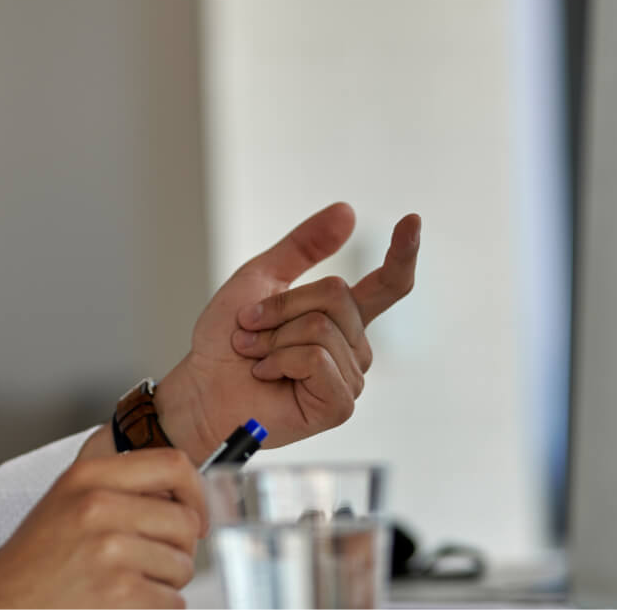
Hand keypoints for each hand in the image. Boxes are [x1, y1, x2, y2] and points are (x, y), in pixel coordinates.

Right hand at [0, 448, 206, 608]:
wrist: (2, 599)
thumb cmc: (39, 554)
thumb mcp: (70, 497)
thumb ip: (120, 484)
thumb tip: (184, 492)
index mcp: (89, 476)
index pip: (173, 465)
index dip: (195, 491)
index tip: (194, 512)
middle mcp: (99, 506)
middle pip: (186, 521)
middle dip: (180, 547)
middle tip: (156, 557)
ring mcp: (110, 550)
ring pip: (183, 565)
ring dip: (167, 581)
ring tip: (131, 580)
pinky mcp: (120, 593)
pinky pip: (172, 601)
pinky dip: (158, 607)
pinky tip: (127, 601)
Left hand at [156, 203, 419, 457]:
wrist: (203, 386)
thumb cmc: (227, 339)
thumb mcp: (260, 278)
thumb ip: (303, 246)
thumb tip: (348, 211)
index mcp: (340, 315)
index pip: (387, 285)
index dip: (404, 253)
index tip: (413, 220)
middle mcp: (353, 345)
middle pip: (337, 295)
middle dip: (281, 307)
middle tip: (250, 327)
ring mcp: (349, 377)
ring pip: (322, 328)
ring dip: (273, 337)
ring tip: (255, 355)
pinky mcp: (338, 405)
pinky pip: (316, 360)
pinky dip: (280, 360)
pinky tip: (266, 374)